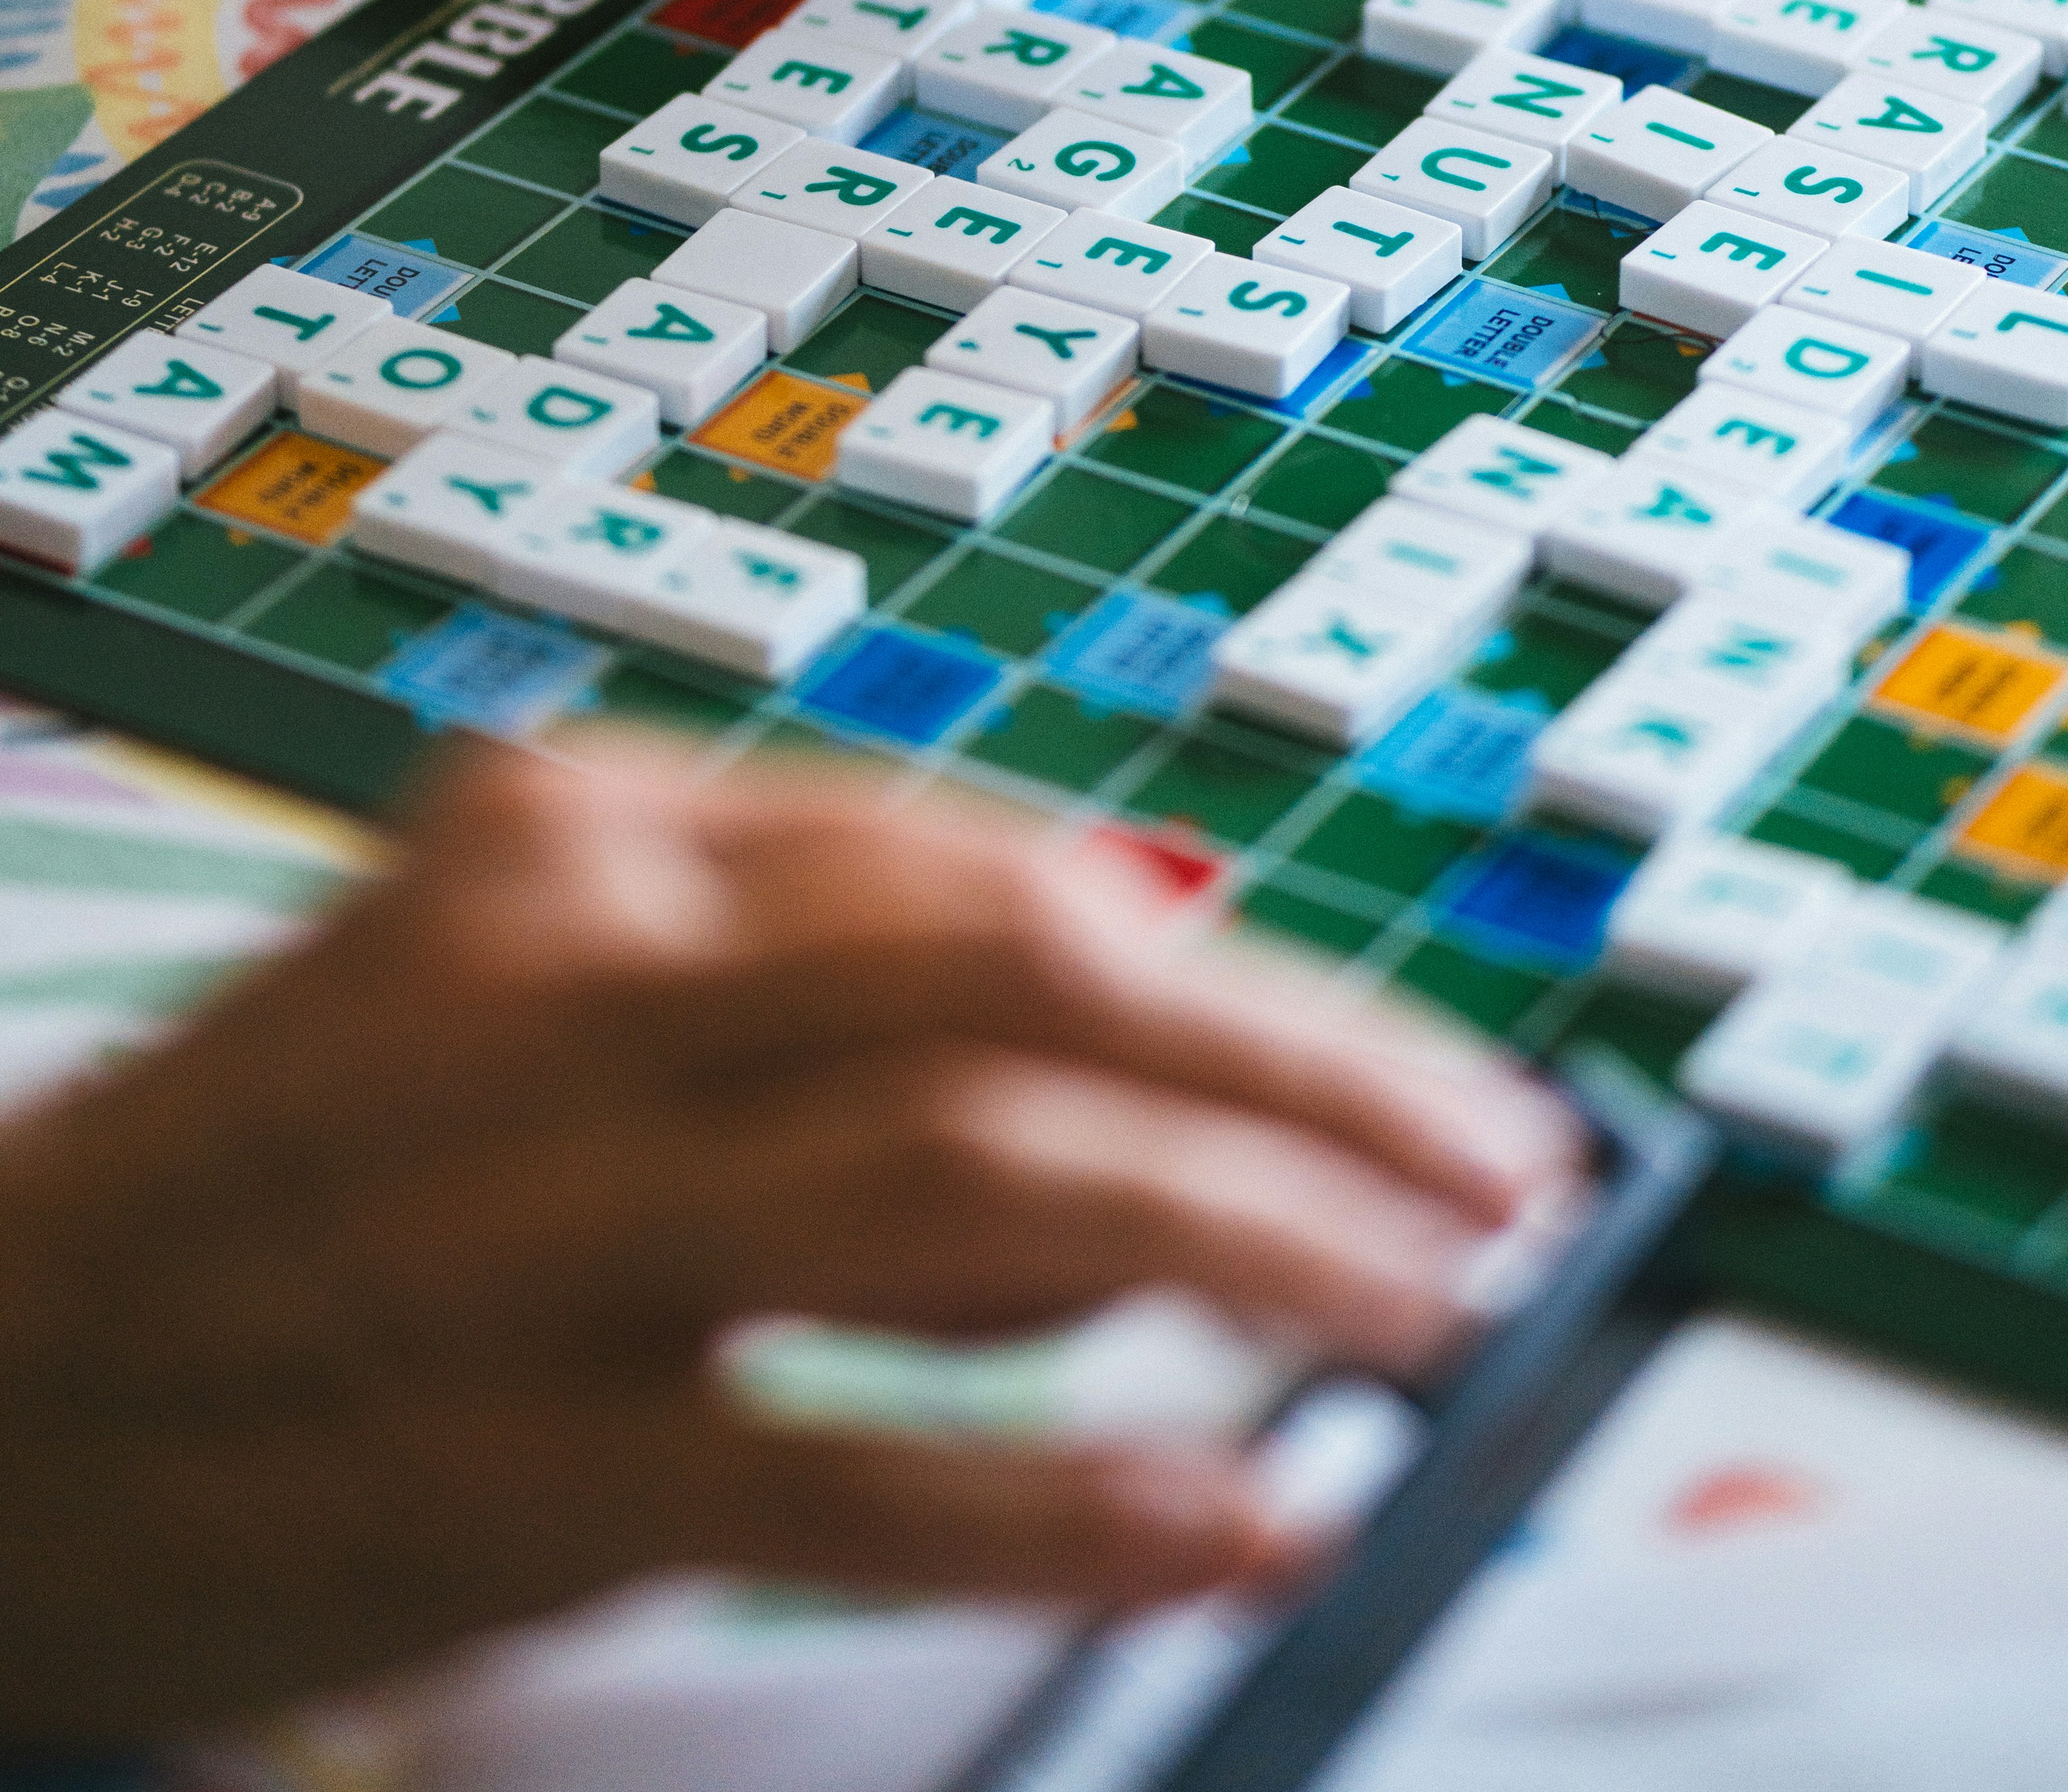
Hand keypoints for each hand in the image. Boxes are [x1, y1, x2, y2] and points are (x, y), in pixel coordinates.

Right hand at [0, 740, 1570, 1743]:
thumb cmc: (291, 1164)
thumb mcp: (529, 973)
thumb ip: (809, 986)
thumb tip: (1137, 1048)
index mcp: (586, 841)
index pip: (994, 872)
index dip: (1245, 972)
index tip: (1400, 1061)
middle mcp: (576, 983)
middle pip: (1029, 983)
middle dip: (1307, 1075)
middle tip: (1494, 1169)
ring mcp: (538, 1222)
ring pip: (980, 1177)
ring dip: (1250, 1243)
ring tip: (1430, 1312)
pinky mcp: (499, 1461)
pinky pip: (843, 1461)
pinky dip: (1064, 1490)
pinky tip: (1232, 1509)